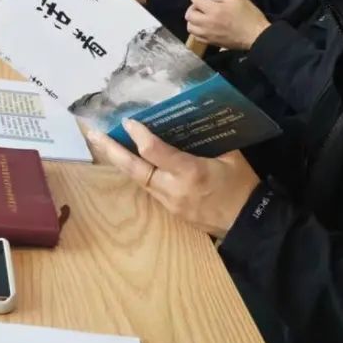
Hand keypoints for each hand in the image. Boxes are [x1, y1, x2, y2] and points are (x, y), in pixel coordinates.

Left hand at [86, 119, 259, 238]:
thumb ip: (209, 139)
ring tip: (104, 144)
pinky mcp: (170, 211)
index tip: (127, 121)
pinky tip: (129, 161)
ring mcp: (169, 203)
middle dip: (111, 151)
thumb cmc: (242, 186)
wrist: (249, 224)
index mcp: (190, 172)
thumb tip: (192, 119)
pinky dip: (137, 173)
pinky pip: (149, 188)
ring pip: (138, 180)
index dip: (138, 136)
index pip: (155, 152)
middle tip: (93, 134)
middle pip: (135, 170)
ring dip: (120, 162)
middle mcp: (173, 188)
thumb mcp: (231, 156)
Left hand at [185, 0, 270, 50]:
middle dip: (192, 7)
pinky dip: (196, 30)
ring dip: (192, 20)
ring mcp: (208, 34)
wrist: (256, 35)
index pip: (196, 0)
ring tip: (200, 16)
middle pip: (189, 15)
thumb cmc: (248, 15)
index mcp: (214, 10)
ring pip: (190, 27)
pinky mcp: (211, 42)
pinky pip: (196, 37)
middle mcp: (207, 23)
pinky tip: (203, 26)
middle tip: (199, 5)